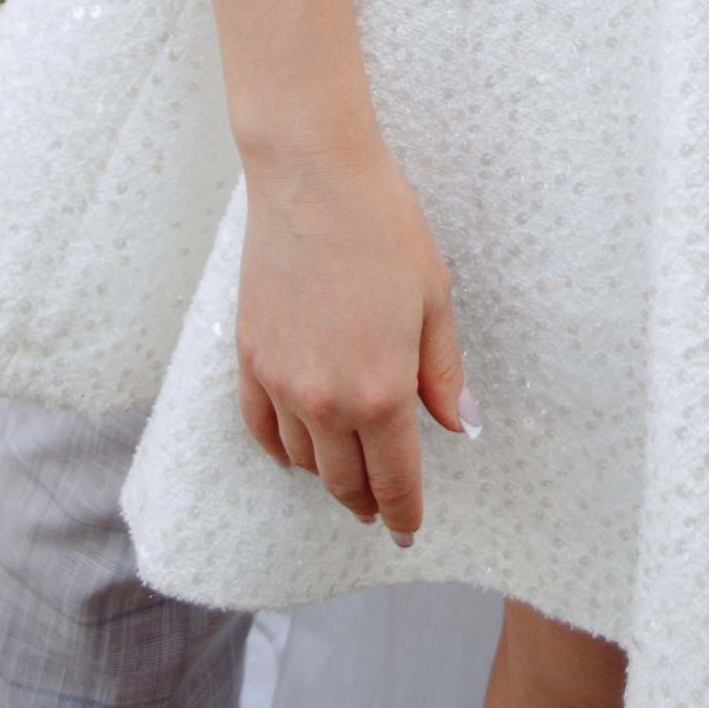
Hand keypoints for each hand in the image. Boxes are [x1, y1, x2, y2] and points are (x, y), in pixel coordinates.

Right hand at [237, 128, 470, 542]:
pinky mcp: (250, 358)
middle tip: (381, 507)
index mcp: (381, 393)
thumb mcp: (434, 299)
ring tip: (347, 472)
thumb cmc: (384, 228)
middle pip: (345, 483)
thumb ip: (443, 374)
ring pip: (304, 461)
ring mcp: (281, 383)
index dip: (404, 513)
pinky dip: (280, 449)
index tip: (407, 530)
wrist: (313, 177)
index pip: (394, 481)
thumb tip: (458, 426)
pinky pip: (261, 428)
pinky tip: (295, 450)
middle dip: (368, 502)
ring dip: (328, 475)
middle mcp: (326, 401)